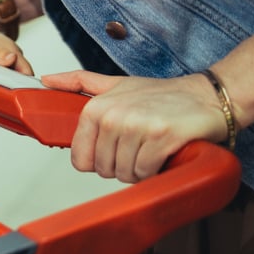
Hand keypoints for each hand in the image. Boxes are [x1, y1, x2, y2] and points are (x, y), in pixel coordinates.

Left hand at [40, 70, 228, 181]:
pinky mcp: (161, 137)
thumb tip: (46, 80)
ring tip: (152, 149)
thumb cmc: (162, 95)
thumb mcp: (115, 84)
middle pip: (104, 169)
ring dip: (140, 169)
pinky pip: (145, 172)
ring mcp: (137, 126)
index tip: (115, 151)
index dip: (98, 161)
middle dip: (122, 166)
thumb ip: (79, 82)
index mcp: (96, 108)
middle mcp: (113, 116)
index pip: (80, 158)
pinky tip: (163, 154)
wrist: (207, 96)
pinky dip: (155, 170)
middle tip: (140, 148)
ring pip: (125, 173)